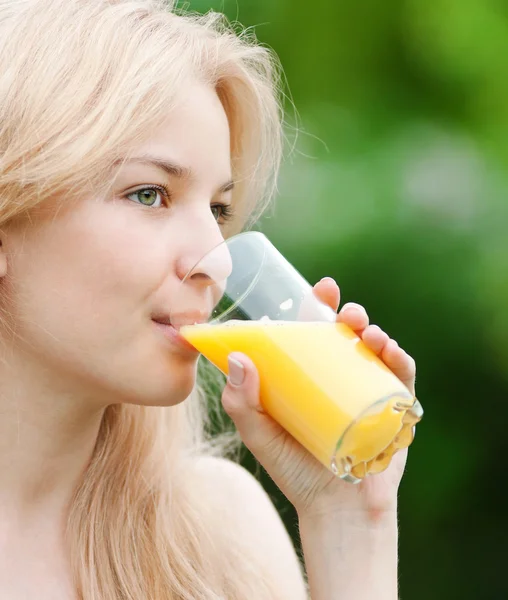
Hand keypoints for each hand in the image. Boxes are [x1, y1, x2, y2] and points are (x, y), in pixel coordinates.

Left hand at [221, 277, 416, 520]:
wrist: (335, 510)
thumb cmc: (293, 470)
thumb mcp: (260, 434)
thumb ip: (241, 402)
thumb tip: (238, 358)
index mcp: (308, 375)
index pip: (312, 332)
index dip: (317, 306)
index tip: (319, 288)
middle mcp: (338, 376)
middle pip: (347, 335)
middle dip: (348, 314)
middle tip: (344, 311)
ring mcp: (367, 389)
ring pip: (375, 349)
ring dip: (374, 332)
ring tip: (367, 333)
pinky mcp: (393, 407)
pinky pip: (401, 376)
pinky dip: (399, 359)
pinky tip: (390, 352)